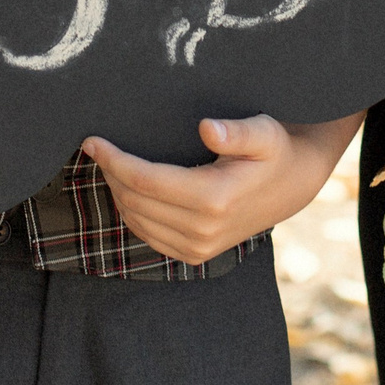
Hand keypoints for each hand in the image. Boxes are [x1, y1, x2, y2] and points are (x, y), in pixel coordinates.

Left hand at [80, 113, 359, 266]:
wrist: (292, 186)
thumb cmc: (274, 150)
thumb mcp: (264, 132)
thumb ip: (236, 132)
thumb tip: (207, 129)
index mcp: (213, 199)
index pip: (144, 180)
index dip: (113, 160)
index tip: (92, 141)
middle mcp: (202, 230)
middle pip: (134, 201)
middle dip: (110, 172)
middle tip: (98, 147)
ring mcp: (198, 248)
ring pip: (136, 221)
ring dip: (118, 192)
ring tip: (110, 163)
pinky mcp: (195, 255)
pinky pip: (148, 236)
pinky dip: (132, 212)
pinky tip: (129, 189)